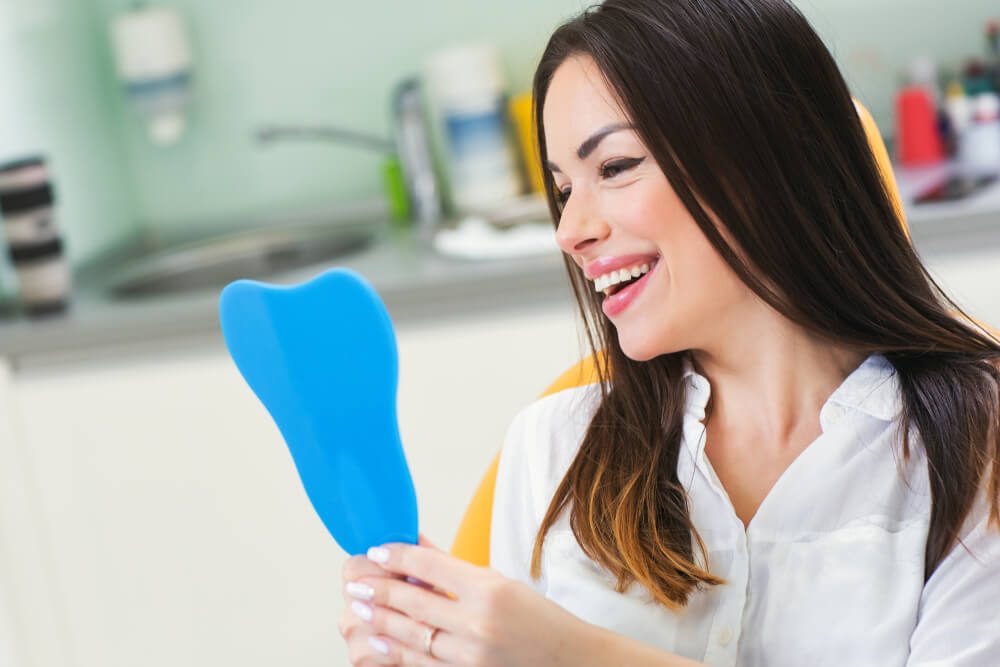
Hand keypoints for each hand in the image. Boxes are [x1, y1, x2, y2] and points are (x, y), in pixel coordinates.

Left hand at [342, 534, 588, 665]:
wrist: (570, 661)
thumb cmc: (539, 619)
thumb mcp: (500, 582)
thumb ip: (453, 568)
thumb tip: (417, 546)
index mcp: (489, 589)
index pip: (430, 565)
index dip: (398, 556)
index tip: (376, 550)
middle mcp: (478, 621)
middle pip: (414, 601)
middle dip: (379, 589)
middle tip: (354, 581)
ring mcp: (471, 654)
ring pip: (412, 635)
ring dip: (380, 620)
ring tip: (359, 607)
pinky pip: (423, 664)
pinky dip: (397, 651)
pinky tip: (380, 640)